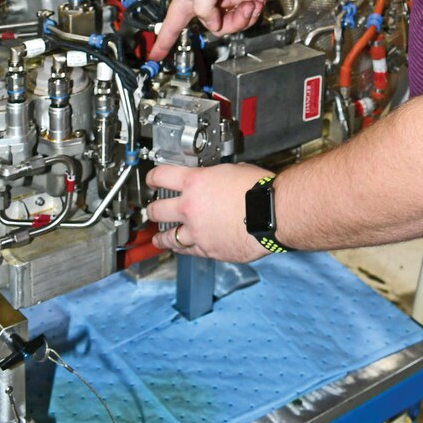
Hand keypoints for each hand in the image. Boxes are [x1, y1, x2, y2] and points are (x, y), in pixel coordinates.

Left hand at [147, 162, 274, 262]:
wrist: (271, 213)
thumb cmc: (258, 190)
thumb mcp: (233, 171)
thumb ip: (217, 177)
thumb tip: (218, 179)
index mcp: (195, 182)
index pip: (161, 176)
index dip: (153, 177)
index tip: (151, 180)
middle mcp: (190, 207)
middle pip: (157, 210)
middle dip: (153, 210)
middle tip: (153, 210)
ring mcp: (196, 231)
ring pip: (167, 237)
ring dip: (161, 237)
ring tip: (158, 238)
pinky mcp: (207, 249)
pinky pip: (188, 250)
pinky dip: (184, 248)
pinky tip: (182, 248)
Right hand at [150, 0, 273, 56]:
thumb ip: (203, 7)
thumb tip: (211, 24)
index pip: (171, 24)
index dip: (163, 42)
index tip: (154, 56)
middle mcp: (204, 0)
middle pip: (212, 29)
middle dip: (230, 23)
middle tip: (240, 9)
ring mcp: (223, 0)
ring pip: (231, 25)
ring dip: (245, 16)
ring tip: (251, 2)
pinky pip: (244, 16)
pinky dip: (253, 10)